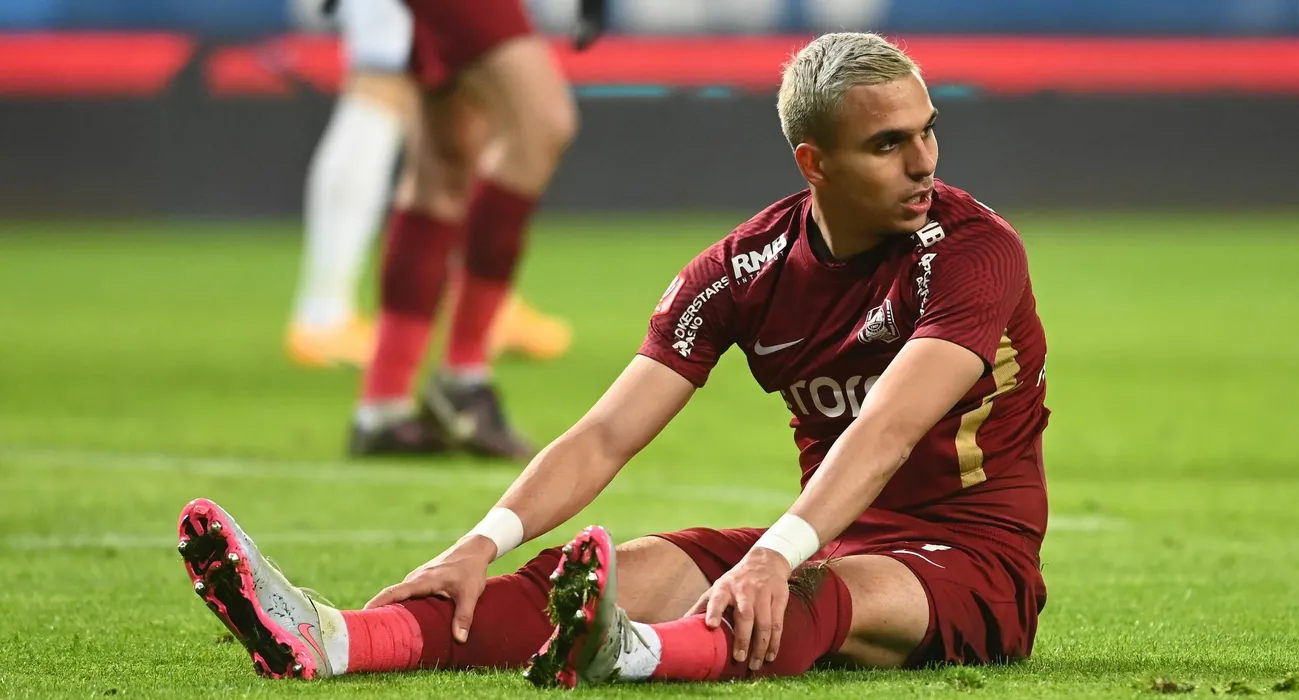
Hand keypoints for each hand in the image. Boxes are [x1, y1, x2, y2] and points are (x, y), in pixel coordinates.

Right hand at [364, 535, 495, 642]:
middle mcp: (415, 579)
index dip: (377, 603)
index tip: (362, 615)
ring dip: (388, 610)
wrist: (473, 549)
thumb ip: (464, 616)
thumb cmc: (471, 570)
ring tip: (378, 631)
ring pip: (397, 596)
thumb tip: (460, 640)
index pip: (393, 592)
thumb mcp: (470, 593)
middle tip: (367, 632)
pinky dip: (398, 606)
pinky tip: (398, 621)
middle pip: (390, 596)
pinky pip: (404, 595)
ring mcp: (416, 579)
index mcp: (422, 580)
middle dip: (377, 612)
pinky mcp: (421, 581)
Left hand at [687, 546, 791, 670]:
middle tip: (739, 658)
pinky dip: (775, 642)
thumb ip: (702, 606)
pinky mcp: (779, 597)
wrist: (765, 561)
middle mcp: (744, 590)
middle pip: (745, 616)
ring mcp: (763, 593)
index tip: (711, 626)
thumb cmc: (736, 581)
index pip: (717, 599)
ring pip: (764, 623)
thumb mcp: (717, 588)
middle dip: (742, 638)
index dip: (714, 612)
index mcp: (724, 588)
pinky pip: (777, 623)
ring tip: (754, 664)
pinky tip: (770, 655)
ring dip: (760, 646)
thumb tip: (682, 626)